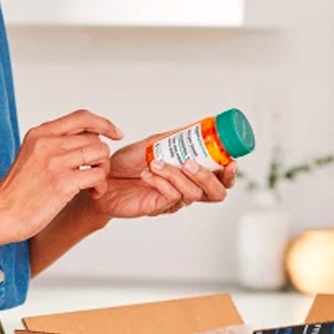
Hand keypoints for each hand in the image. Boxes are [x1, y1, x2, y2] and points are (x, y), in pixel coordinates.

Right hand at [0, 110, 122, 241]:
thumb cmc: (15, 192)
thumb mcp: (30, 156)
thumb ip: (53, 145)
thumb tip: (84, 140)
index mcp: (39, 133)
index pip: (81, 117)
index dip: (104, 123)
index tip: (116, 133)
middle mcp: (47, 143)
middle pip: (95, 137)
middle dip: (102, 156)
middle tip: (95, 173)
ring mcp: (55, 162)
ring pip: (100, 153)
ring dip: (103, 170)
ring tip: (93, 184)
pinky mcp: (62, 183)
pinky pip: (98, 175)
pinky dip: (100, 186)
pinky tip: (91, 194)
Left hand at [90, 133, 236, 218]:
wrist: (102, 176)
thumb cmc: (127, 163)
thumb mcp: (154, 144)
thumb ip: (175, 138)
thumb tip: (198, 125)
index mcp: (191, 176)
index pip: (222, 180)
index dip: (231, 174)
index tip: (230, 161)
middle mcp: (186, 190)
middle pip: (216, 194)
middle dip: (208, 177)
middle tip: (190, 163)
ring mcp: (172, 201)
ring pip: (191, 193)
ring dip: (176, 175)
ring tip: (156, 162)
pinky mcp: (157, 208)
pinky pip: (170, 197)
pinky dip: (161, 181)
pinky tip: (148, 172)